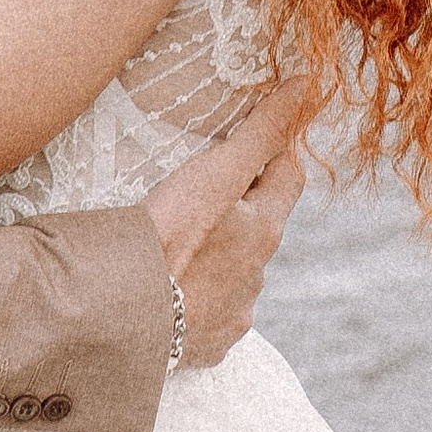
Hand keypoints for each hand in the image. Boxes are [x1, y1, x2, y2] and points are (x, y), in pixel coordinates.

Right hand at [143, 84, 306, 370]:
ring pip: (234, 275)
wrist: (125, 316)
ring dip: (215, 260)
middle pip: (259, 230)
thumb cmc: (169, 237)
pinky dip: (196, 302)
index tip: (253, 141)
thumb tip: (306, 85)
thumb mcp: (215, 174)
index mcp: (264, 230)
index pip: (288, 178)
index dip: (274, 155)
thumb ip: (261, 133)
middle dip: (239, 212)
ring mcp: (234, 314)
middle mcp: (258, 275)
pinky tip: (168, 293)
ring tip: (174, 247)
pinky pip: (210, 317)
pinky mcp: (208, 346)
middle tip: (201, 193)